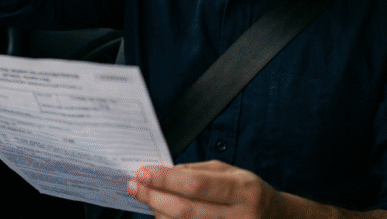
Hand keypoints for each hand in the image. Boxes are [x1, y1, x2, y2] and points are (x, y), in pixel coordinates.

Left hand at [127, 161, 386, 218]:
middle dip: (153, 197)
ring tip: (144, 198)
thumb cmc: (252, 196)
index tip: (141, 171)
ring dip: (158, 213)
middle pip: (184, 210)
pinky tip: (162, 215)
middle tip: (133, 186)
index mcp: (243, 191)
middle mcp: (239, 217)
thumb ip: (200, 172)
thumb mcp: (234, 175)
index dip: (164, 179)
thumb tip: (163, 172)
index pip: (195, 184)